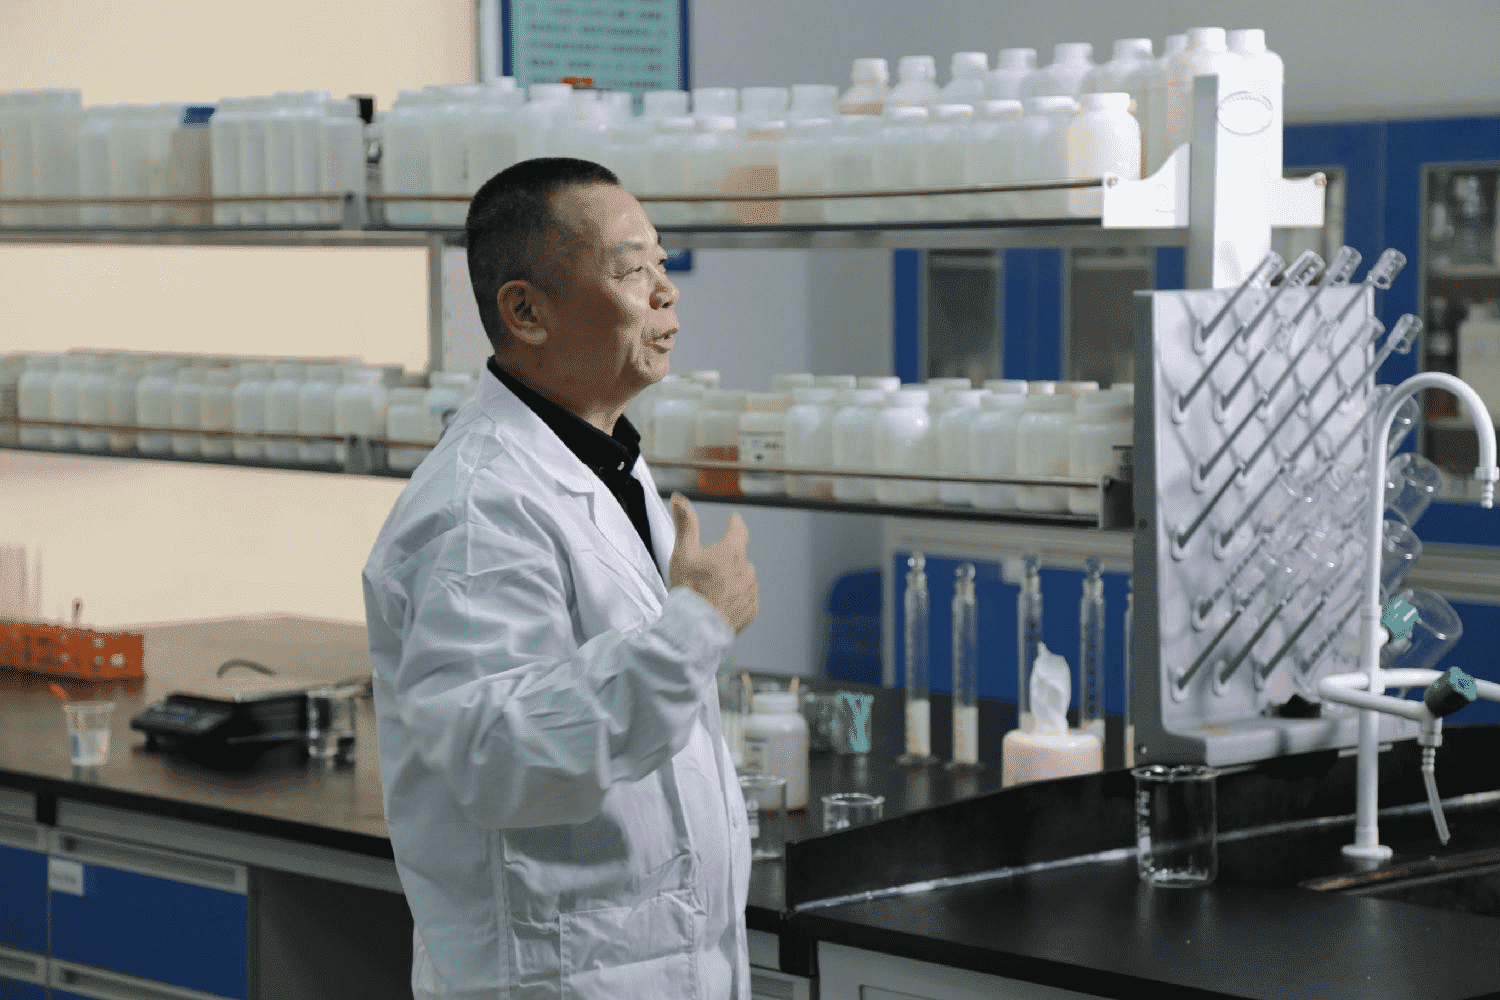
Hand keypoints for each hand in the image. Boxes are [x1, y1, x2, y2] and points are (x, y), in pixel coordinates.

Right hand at [668, 492, 758, 633]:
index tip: (734, 519)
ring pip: (743, 577)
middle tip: (707, 569)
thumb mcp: (683, 553)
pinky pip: (745, 597)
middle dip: (726, 558)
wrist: (697, 629)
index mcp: (731, 552)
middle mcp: (746, 569)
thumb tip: (679, 500)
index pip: (738, 529)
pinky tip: (719, 604)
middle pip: (737, 556)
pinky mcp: (751, 609)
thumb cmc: (689, 590)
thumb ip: (684, 524)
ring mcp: (750, 590)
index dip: (735, 523)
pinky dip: (735, 597)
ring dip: (731, 578)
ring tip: (711, 590)